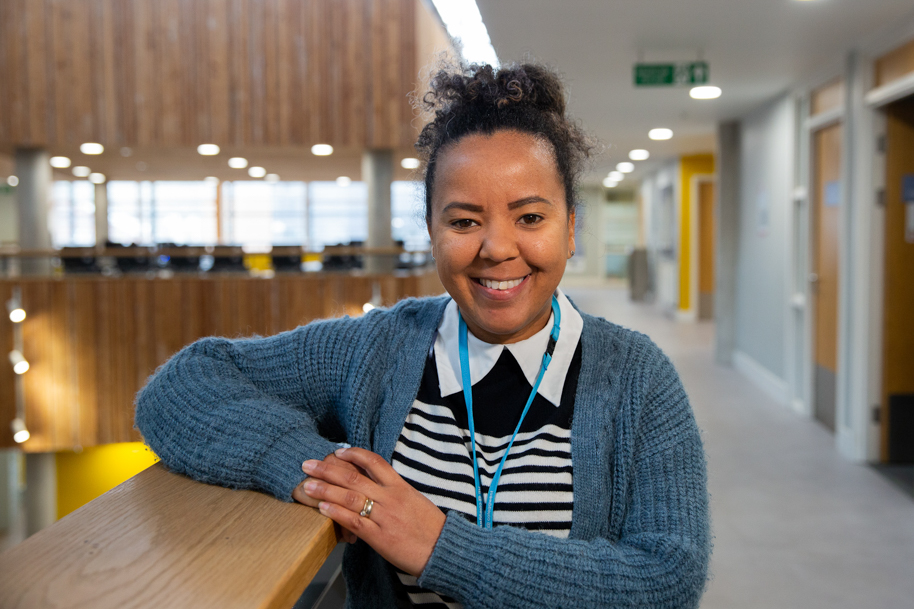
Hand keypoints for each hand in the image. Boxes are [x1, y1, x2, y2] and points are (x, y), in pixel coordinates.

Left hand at [297, 447, 445, 576]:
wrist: (443, 550)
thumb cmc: (430, 528)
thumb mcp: (415, 501)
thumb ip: (395, 492)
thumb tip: (376, 486)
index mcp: (401, 487)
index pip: (374, 462)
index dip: (354, 454)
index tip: (338, 451)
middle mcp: (391, 498)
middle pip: (354, 477)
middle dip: (328, 469)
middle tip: (308, 465)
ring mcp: (384, 517)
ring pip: (350, 497)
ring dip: (325, 490)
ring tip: (307, 485)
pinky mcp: (380, 537)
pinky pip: (354, 521)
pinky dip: (336, 513)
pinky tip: (322, 508)